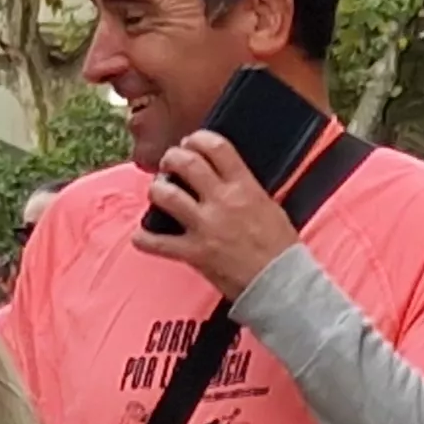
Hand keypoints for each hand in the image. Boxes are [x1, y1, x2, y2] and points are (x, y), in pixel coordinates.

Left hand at [131, 131, 305, 301]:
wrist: (281, 284)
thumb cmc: (279, 249)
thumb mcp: (269, 206)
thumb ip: (245, 188)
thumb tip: (225, 177)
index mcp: (244, 187)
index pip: (216, 147)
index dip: (197, 139)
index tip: (191, 143)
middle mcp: (222, 202)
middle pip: (186, 163)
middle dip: (172, 157)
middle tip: (170, 163)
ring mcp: (205, 227)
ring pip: (166, 195)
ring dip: (156, 189)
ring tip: (158, 192)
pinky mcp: (193, 253)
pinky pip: (157, 242)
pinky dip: (144, 238)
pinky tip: (142, 235)